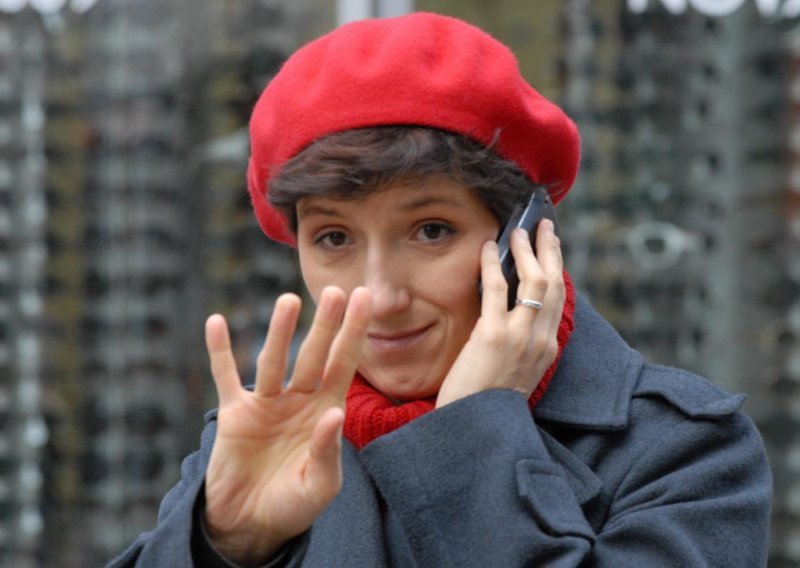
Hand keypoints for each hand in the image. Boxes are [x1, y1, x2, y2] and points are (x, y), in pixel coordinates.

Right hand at [202, 286, 371, 565]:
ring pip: (273, 360)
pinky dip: (220, 351)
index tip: (364, 300)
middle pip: (313, 355)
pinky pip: (225, 376)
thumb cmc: (294, 505)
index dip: (354, 333)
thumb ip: (328, 450)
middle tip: (335, 291)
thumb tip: (334, 412)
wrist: (250, 524)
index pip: (344, 364)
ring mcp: (266, 404)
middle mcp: (298, 400)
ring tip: (289, 300)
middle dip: (325, 325)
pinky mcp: (233, 414)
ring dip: (280, 331)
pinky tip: (216, 322)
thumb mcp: (320, 485)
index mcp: (325, 411)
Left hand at [436, 220, 563, 407]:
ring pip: (534, 281)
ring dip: (525, 250)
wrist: (474, 429)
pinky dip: (492, 264)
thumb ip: (521, 346)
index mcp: (547, 349)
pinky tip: (487, 249)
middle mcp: (541, 341)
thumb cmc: (487, 403)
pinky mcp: (493, 336)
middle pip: (553, 284)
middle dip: (549, 250)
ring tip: (516, 231)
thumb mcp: (516, 374)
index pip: (558, 300)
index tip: (552, 250)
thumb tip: (513, 316)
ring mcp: (520, 337)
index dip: (556, 270)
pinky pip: (496, 289)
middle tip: (543, 227)